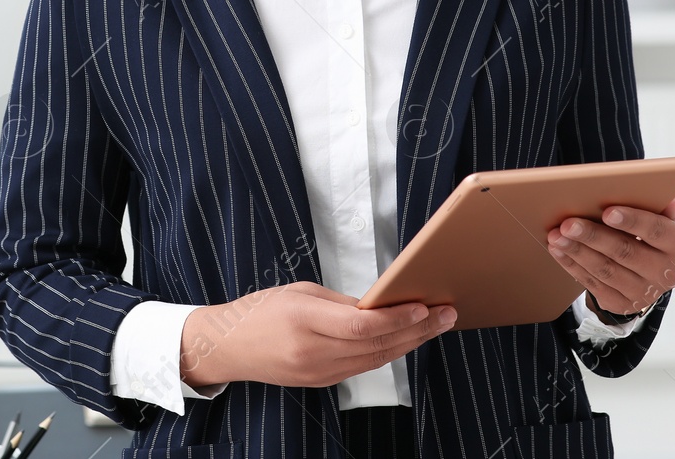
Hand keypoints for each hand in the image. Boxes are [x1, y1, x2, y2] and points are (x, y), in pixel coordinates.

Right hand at [179, 281, 456, 390]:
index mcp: (304, 320)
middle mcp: (312, 352)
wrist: (228, 347)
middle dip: (417, 329)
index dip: (398, 318)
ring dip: (409, 343)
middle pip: (377, 345)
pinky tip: (405, 340)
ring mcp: (318, 373)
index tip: (424, 305)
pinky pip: (362, 368)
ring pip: (376, 360)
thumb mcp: (299, 291)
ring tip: (435, 325)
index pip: (362, 325)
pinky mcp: (321, 382)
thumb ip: (340, 302)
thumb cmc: (260, 311)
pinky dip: (387, 353)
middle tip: (446, 314)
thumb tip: (381, 306)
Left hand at [545, 197, 674, 317]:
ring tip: (556, 235)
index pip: (656, 231)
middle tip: (568, 223)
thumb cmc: (649, 232)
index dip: (633, 221)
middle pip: (626, 252)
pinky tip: (558, 250)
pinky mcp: (623, 304)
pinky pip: (594, 284)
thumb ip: (658, 205)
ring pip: (606, 270)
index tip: (608, 211)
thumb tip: (668, 197)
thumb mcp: (660, 216)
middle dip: (594, 236)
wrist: (649, 270)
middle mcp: (667, 272)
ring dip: (577, 252)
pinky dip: (573, 265)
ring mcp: (645, 292)